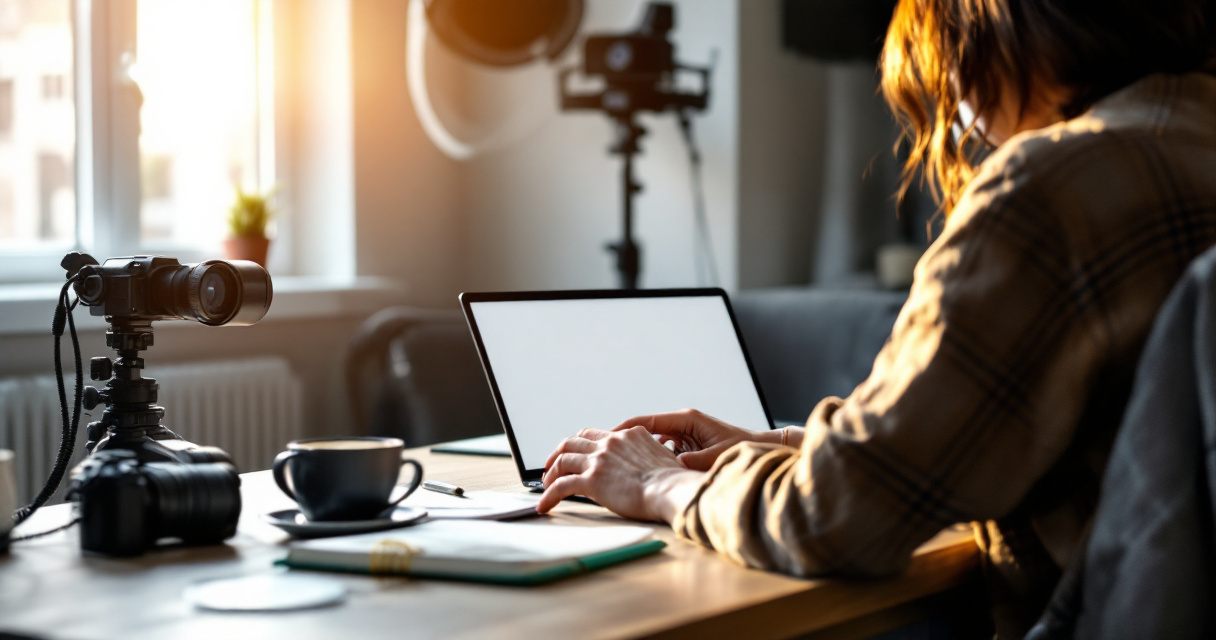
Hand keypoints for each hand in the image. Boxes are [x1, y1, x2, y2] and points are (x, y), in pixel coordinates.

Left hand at [538, 426, 701, 521]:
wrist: (671, 489)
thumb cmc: (674, 481)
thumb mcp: (661, 456)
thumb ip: (647, 455)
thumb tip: (648, 464)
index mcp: (627, 435)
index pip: (595, 435)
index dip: (581, 445)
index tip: (577, 455)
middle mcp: (610, 443)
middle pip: (572, 441)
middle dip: (558, 453)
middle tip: (552, 466)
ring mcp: (599, 460)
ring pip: (562, 460)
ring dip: (551, 473)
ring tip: (546, 485)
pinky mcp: (591, 480)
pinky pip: (561, 486)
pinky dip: (549, 495)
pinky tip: (545, 505)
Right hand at [616, 409, 773, 470]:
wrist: (758, 446)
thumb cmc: (740, 448)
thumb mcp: (715, 456)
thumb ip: (694, 461)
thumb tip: (673, 467)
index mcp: (686, 419)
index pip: (647, 422)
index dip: (625, 429)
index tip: (605, 436)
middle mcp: (682, 423)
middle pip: (644, 430)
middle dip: (625, 440)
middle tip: (603, 452)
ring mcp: (683, 433)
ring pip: (652, 442)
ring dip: (638, 453)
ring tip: (618, 466)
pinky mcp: (686, 444)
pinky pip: (663, 450)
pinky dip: (653, 460)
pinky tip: (643, 474)